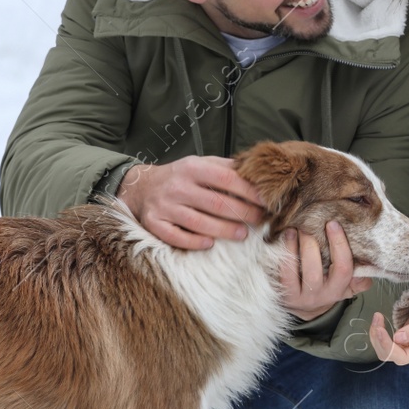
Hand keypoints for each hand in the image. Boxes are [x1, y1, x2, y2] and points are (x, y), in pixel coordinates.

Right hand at [116, 156, 264, 249]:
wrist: (141, 186)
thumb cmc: (181, 177)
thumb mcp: (201, 164)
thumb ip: (226, 168)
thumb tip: (258, 173)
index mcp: (193, 167)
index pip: (227, 178)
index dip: (250, 191)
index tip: (267, 201)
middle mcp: (177, 186)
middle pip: (216, 203)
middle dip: (243, 213)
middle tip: (260, 220)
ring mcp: (164, 206)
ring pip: (199, 222)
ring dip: (224, 230)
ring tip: (243, 234)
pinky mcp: (154, 223)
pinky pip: (176, 237)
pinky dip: (194, 242)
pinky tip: (210, 244)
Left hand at [280, 220, 372, 320]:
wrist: (304, 306)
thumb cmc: (327, 286)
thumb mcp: (346, 285)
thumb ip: (360, 276)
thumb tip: (371, 262)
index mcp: (338, 290)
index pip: (343, 268)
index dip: (339, 245)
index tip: (333, 224)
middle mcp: (319, 296)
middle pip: (316, 270)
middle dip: (313, 243)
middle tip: (310, 223)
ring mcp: (299, 297)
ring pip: (298, 271)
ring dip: (296, 246)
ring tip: (296, 228)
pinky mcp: (284, 294)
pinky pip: (283, 272)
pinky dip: (284, 253)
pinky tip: (286, 238)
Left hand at [370, 296, 408, 364]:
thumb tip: (398, 338)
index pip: (402, 357)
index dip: (388, 347)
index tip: (380, 330)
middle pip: (390, 355)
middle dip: (379, 339)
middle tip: (377, 317)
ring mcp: (408, 345)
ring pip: (385, 349)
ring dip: (377, 335)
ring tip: (377, 317)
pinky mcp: (402, 338)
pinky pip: (386, 340)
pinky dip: (379, 332)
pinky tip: (378, 320)